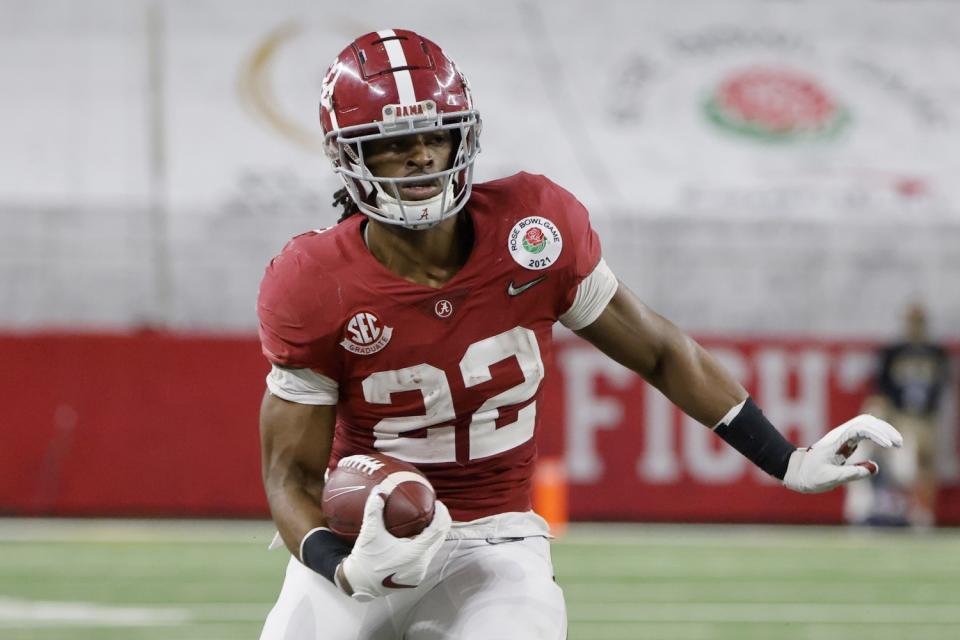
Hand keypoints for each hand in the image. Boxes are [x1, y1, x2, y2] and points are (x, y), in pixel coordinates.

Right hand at [337, 483, 450, 601]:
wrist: (360, 584)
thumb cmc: (365, 558)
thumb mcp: (369, 533)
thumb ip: (374, 510)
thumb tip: (379, 490)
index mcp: (414, 554)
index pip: (437, 531)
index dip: (442, 515)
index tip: (437, 502)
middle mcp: (421, 565)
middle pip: (440, 539)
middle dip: (440, 522)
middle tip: (434, 507)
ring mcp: (419, 573)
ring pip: (434, 548)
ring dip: (434, 534)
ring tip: (428, 519)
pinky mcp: (416, 578)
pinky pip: (427, 557)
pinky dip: (427, 544)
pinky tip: (419, 535)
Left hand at [783, 414, 902, 492]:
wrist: (796, 471)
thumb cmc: (810, 476)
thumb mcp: (829, 479)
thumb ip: (850, 474)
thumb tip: (874, 468)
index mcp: (836, 441)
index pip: (859, 429)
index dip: (876, 434)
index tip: (889, 445)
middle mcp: (840, 435)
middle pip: (865, 421)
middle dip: (884, 429)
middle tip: (899, 444)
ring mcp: (843, 436)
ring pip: (866, 423)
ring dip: (883, 429)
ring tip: (897, 443)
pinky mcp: (846, 441)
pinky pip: (864, 431)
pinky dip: (878, 434)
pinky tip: (888, 442)